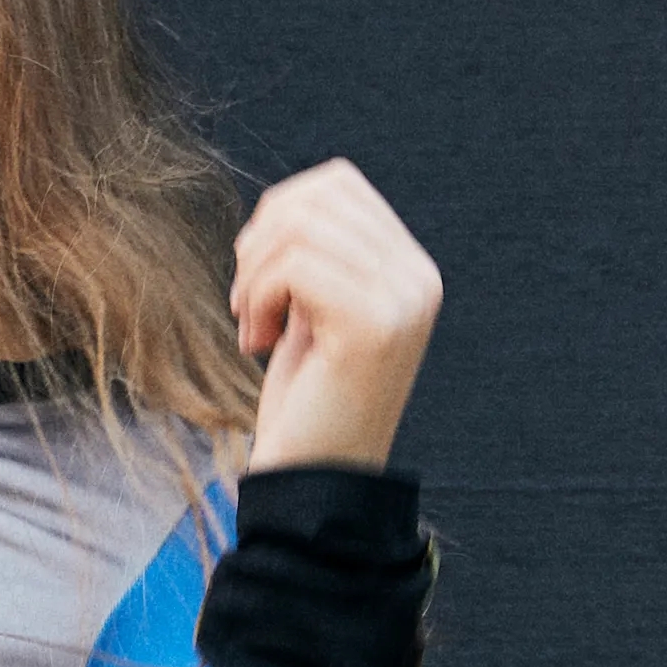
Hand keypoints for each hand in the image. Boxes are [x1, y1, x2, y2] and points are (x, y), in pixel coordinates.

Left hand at [230, 158, 441, 472]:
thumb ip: (317, 254)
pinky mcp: (374, 326)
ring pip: (299, 228)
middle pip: (315, 199)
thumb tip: (286, 202)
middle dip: (259, 242)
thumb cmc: (306, 397)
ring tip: (252, 325)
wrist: (313, 481)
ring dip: (253, 274)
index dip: (278, 216)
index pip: (337, 185)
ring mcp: (403, 301)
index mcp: (411, 269)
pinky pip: (293, 267)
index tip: (260, 278)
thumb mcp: (315, 311)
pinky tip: (257, 343)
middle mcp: (419, 280)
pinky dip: (257, 297)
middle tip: (247, 303)